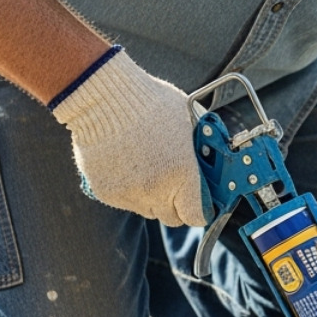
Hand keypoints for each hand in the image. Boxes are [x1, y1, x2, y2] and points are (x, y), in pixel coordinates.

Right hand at [48, 48, 205, 226]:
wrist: (104, 98)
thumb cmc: (150, 103)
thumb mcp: (189, 122)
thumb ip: (199, 149)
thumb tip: (211, 159)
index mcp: (183, 175)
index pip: (196, 216)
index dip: (199, 210)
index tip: (199, 203)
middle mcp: (157, 190)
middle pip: (170, 217)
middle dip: (175, 204)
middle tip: (172, 184)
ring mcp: (129, 193)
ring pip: (146, 209)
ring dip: (150, 197)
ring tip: (145, 167)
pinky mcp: (105, 192)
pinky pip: (123, 200)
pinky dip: (126, 188)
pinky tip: (124, 164)